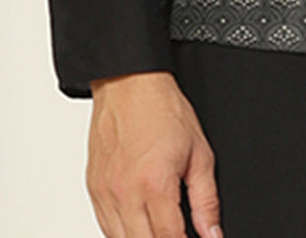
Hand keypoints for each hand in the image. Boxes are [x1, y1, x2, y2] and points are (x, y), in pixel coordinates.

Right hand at [87, 70, 221, 237]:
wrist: (129, 83)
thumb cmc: (163, 110)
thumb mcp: (200, 152)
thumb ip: (206, 201)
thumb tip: (212, 234)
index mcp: (155, 185)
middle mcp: (125, 193)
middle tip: (176, 232)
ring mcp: (105, 194)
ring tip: (160, 229)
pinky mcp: (93, 190)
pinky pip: (104, 227)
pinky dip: (122, 234)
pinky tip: (138, 227)